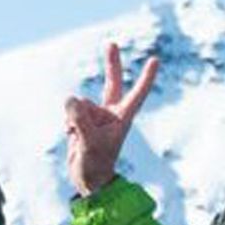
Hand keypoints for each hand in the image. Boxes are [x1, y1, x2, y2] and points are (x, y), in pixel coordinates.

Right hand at [59, 38, 161, 198]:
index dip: (145, 77)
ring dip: (75, 118)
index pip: (136, 94)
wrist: (87, 181)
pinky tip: (73, 137)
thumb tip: (70, 98)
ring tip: (80, 138)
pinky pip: (70, 111)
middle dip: (112, 64)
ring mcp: (96, 116)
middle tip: (112, 43)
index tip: (155, 60)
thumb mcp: (89, 144)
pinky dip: (68, 123)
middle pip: (112, 83)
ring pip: (81, 103)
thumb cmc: (96, 166)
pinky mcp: (81, 120)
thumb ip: (80, 120)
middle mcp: (110, 113)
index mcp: (122, 118)